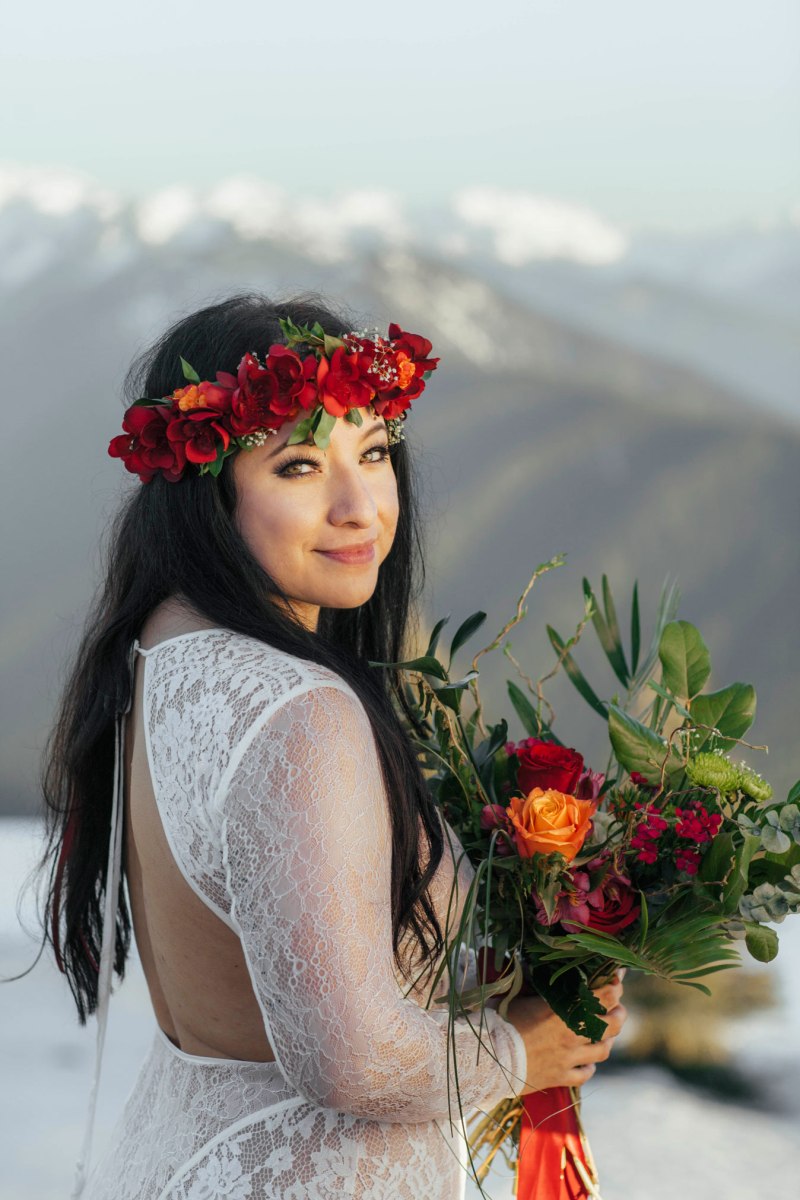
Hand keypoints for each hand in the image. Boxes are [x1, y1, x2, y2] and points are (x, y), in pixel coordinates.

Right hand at [505, 970, 626, 1093]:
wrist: (490, 1058)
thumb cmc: (500, 1021)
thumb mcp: (518, 994)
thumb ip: (533, 983)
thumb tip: (534, 966)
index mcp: (563, 1010)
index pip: (602, 995)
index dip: (615, 985)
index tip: (617, 976)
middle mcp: (571, 1034)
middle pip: (611, 1024)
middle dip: (619, 1012)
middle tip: (618, 1006)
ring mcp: (568, 1057)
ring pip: (603, 1049)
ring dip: (609, 1039)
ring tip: (608, 1033)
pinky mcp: (561, 1076)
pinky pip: (586, 1073)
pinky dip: (591, 1066)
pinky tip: (588, 1060)